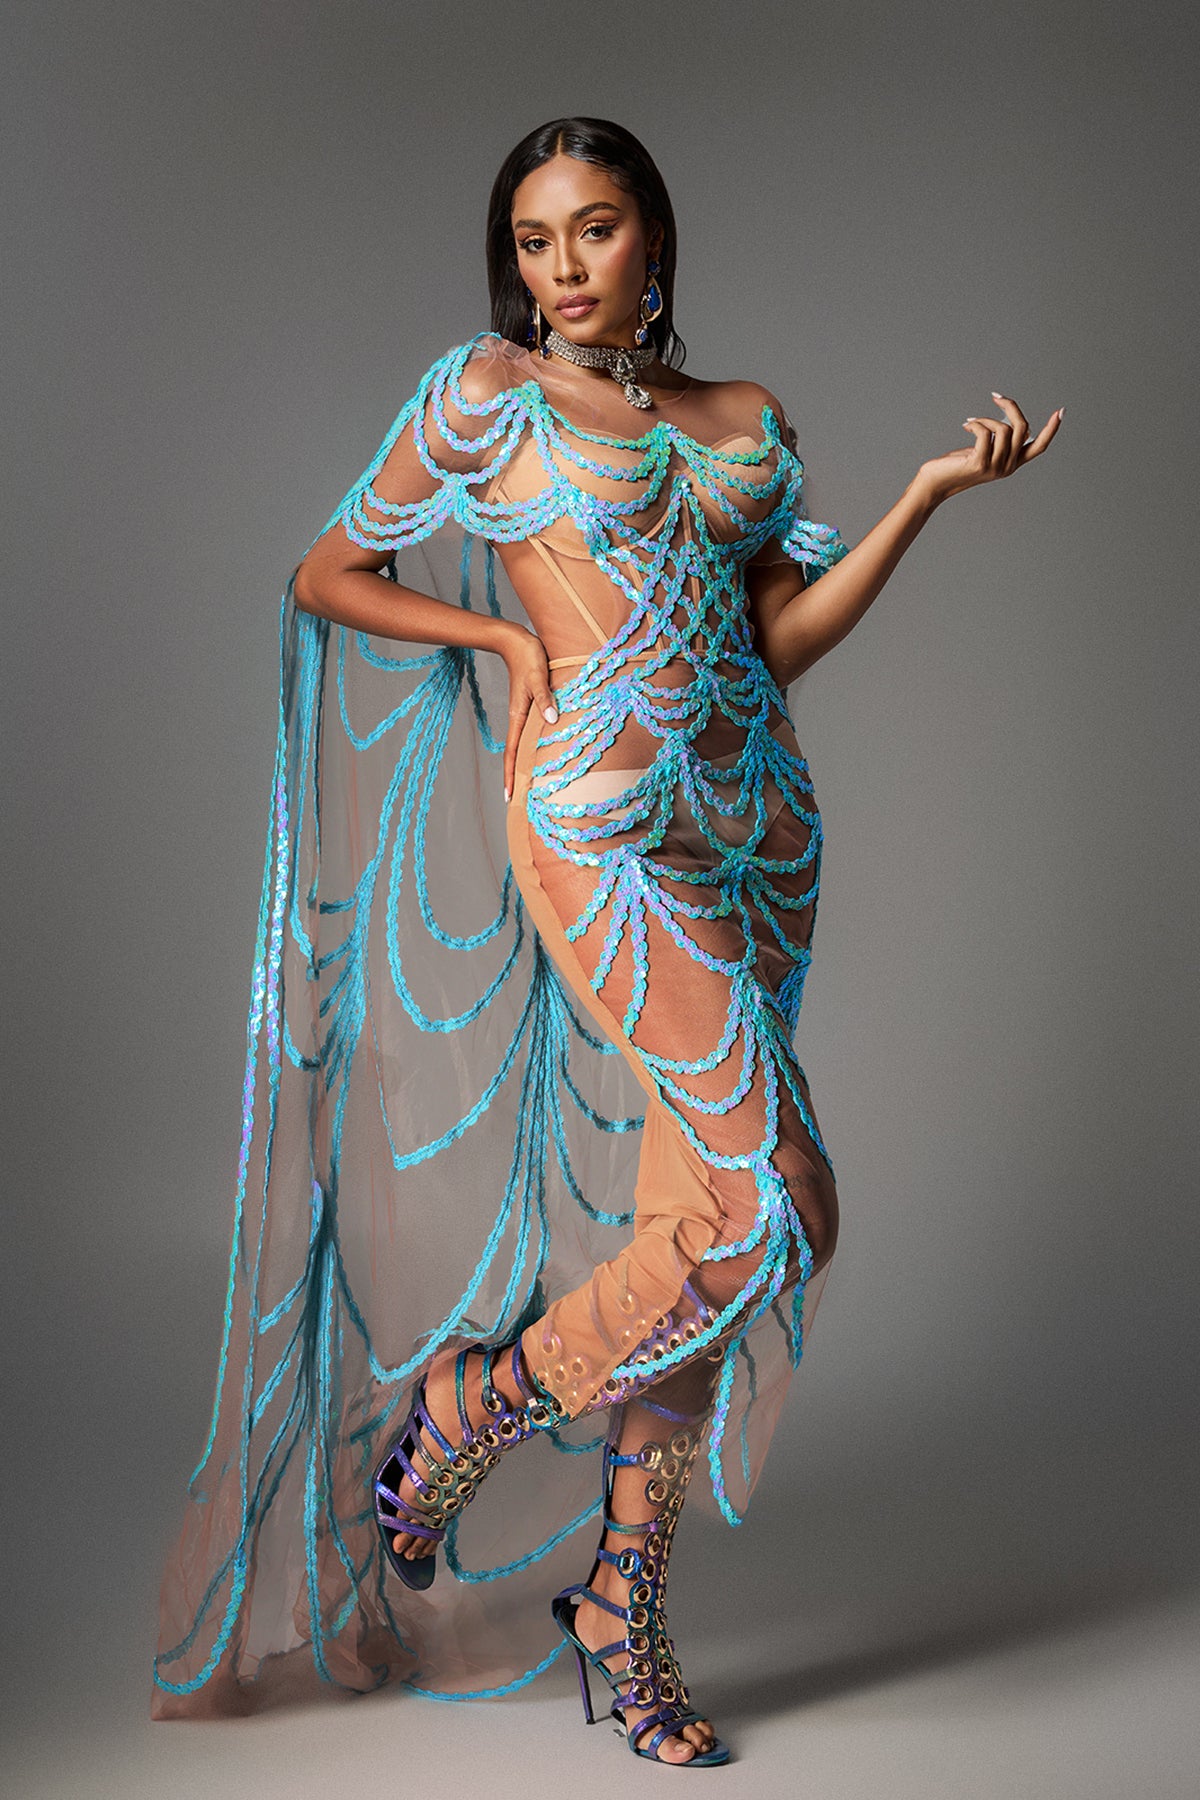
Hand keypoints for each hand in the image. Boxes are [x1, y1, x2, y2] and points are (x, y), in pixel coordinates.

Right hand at [499, 625, 557, 802]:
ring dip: (522, 764)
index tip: (509, 796)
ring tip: (527, 784)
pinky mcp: (530, 706)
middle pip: (514, 755)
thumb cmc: (528, 656)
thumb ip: (544, 697)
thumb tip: (552, 719)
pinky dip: (531, 748)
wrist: (515, 640)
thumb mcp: (538, 675)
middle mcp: (519, 718)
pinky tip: (538, 754)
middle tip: (518, 801)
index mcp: (518, 715)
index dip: (510, 774)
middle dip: (514, 778)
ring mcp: (524, 713)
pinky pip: (529, 734)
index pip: (512, 752)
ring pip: (521, 745)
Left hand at [914, 393, 1063, 508]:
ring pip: (1004, 428)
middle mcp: (1008, 467)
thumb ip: (1000, 439)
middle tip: (996, 396)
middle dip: (1011, 406)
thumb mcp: (984, 449)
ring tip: (972, 422)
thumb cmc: (957, 464)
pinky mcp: (980, 463)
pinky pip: (985, 432)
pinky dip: (976, 423)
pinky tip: (966, 425)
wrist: (935, 483)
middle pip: (1023, 428)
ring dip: (987, 418)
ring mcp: (995, 467)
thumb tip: (1016, 421)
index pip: (1039, 447)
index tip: (1061, 411)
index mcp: (1012, 463)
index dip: (1051, 429)